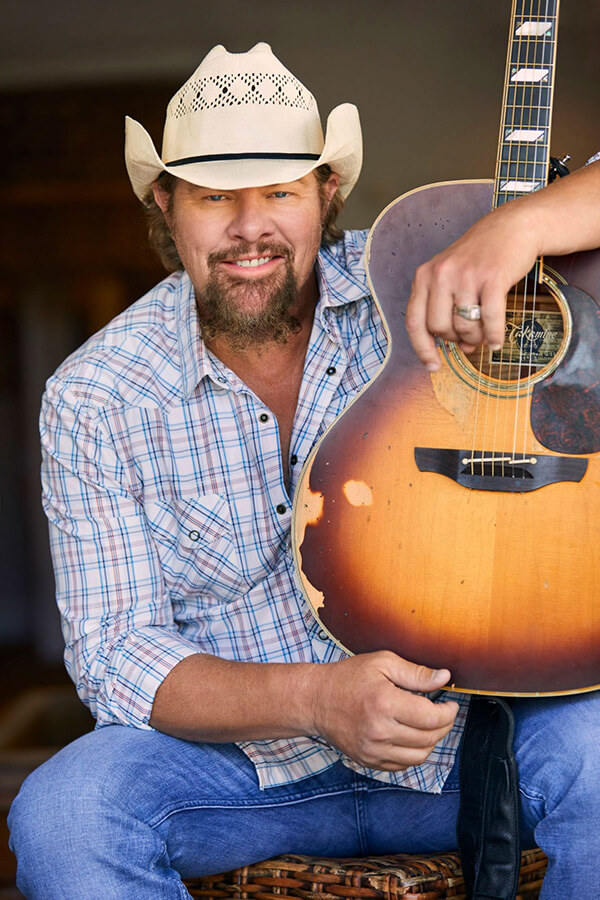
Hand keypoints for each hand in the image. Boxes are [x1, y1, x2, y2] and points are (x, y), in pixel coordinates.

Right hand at [307, 651, 458, 770]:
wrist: (316, 700)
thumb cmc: (348, 677)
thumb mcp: (382, 663)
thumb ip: (416, 673)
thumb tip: (444, 677)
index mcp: (385, 703)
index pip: (431, 718)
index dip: (448, 712)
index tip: (450, 704)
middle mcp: (379, 731)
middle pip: (429, 738)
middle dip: (443, 726)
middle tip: (443, 713)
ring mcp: (373, 750)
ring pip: (419, 756)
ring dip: (431, 741)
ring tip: (429, 725)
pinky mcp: (368, 760)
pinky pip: (402, 764)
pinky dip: (414, 753)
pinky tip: (411, 736)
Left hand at [405, 201, 542, 370]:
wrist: (513, 227)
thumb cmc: (482, 257)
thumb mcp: (455, 279)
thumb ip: (451, 311)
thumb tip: (464, 348)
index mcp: (425, 275)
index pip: (414, 322)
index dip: (422, 349)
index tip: (433, 366)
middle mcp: (441, 274)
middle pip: (440, 328)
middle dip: (456, 339)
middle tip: (471, 337)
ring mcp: (466, 275)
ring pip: (464, 326)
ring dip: (477, 337)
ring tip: (486, 333)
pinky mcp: (492, 277)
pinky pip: (490, 319)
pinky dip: (494, 335)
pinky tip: (497, 341)